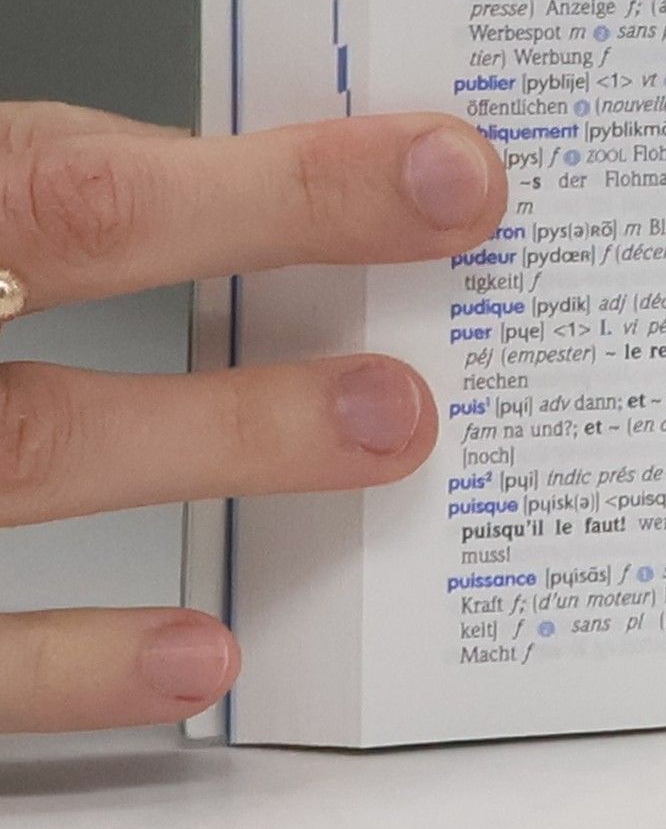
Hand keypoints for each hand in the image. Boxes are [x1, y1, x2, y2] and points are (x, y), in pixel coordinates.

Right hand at [0, 103, 505, 732]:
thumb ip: (18, 201)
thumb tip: (224, 189)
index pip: (61, 170)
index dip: (267, 170)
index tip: (442, 166)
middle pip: (47, 245)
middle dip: (267, 223)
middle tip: (457, 226)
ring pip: (14, 446)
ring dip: (211, 436)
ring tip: (387, 424)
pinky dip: (57, 662)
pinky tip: (198, 660)